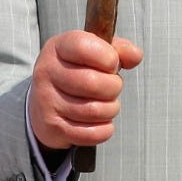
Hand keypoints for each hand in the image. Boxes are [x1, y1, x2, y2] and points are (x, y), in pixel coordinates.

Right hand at [27, 30, 143, 150]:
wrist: (46, 101)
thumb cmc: (79, 70)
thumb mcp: (96, 51)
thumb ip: (119, 49)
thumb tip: (135, 56)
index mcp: (59, 47)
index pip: (85, 47)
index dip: (109, 58)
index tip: (112, 64)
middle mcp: (47, 72)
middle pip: (93, 83)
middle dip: (114, 87)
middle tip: (113, 87)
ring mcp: (46, 101)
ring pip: (93, 110)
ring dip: (111, 109)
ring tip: (107, 103)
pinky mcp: (51, 127)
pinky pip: (90, 133)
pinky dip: (104, 129)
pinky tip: (101, 121)